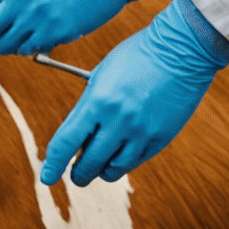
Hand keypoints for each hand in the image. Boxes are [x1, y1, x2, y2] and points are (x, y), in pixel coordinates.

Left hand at [40, 0, 228, 186]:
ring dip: (102, 171)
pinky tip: (119, 157)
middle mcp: (118, 120)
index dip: (54, 164)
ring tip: (97, 167)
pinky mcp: (161, 138)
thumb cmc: (135, 56)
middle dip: (78, 174)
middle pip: (89, 163)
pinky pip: (136, 161)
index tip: (47, 178)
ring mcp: (141, 132)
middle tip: (75, 175)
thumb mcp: (101, 74)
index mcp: (97, 100)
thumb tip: (78, 136)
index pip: (66, 142)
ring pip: (113, 169)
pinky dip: (123, 163)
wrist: (181, 50)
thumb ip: (89, 104)